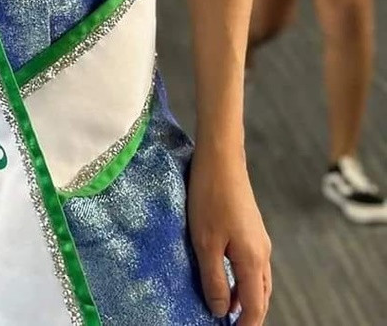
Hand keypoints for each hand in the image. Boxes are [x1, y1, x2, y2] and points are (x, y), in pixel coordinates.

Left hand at [188, 144, 271, 324]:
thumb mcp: (205, 242)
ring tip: (224, 307)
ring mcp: (259, 239)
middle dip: (248, 315)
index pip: (254, 307)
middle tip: (229, 324)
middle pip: (260, 296)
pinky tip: (224, 275)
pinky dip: (242, 278)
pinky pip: (252, 264)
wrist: (221, 158)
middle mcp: (262, 253)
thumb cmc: (210, 197)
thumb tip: (220, 310)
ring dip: (245, 297)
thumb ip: (214, 279)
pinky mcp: (251, 228)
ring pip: (257, 280)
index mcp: (253, 260)